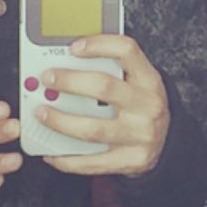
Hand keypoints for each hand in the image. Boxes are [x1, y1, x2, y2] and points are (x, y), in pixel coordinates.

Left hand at [39, 35, 169, 177]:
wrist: (165, 144)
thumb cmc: (141, 107)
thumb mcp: (136, 83)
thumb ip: (110, 69)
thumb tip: (66, 60)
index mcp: (149, 80)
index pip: (127, 51)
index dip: (98, 45)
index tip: (73, 47)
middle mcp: (148, 106)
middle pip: (104, 88)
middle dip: (69, 82)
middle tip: (47, 79)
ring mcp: (140, 136)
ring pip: (92, 128)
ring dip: (60, 121)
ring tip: (41, 113)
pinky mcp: (130, 161)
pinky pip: (91, 162)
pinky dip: (66, 158)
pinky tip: (50, 152)